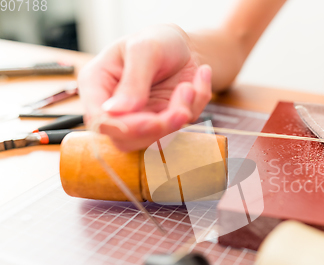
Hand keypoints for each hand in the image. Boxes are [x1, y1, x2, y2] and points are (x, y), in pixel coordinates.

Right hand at [78, 24, 211, 150]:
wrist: (183, 45)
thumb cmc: (156, 40)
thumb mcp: (144, 49)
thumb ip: (133, 79)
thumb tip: (116, 111)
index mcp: (97, 86)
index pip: (99, 120)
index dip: (124, 128)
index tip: (152, 121)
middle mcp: (115, 109)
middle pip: (126, 139)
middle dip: (158, 128)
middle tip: (181, 111)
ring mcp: (140, 119)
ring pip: (156, 139)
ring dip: (180, 115)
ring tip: (190, 86)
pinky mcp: (164, 123)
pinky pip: (182, 125)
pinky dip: (196, 104)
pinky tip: (200, 79)